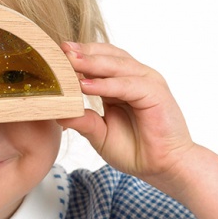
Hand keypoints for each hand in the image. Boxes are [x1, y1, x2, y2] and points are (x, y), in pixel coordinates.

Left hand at [59, 42, 194, 185]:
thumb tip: (56, 112)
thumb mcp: (100, 134)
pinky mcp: (155, 93)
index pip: (98, 61)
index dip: (78, 57)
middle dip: (82, 53)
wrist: (164, 168)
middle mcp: (134, 78)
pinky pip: (127, 84)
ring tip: (69, 61)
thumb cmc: (136, 151)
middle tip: (59, 50)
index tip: (53, 55)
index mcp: (120, 84)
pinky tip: (85, 85)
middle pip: (107, 56)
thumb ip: (82, 120)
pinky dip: (106, 84)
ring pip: (116, 65)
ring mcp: (147, 82)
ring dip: (91, 62)